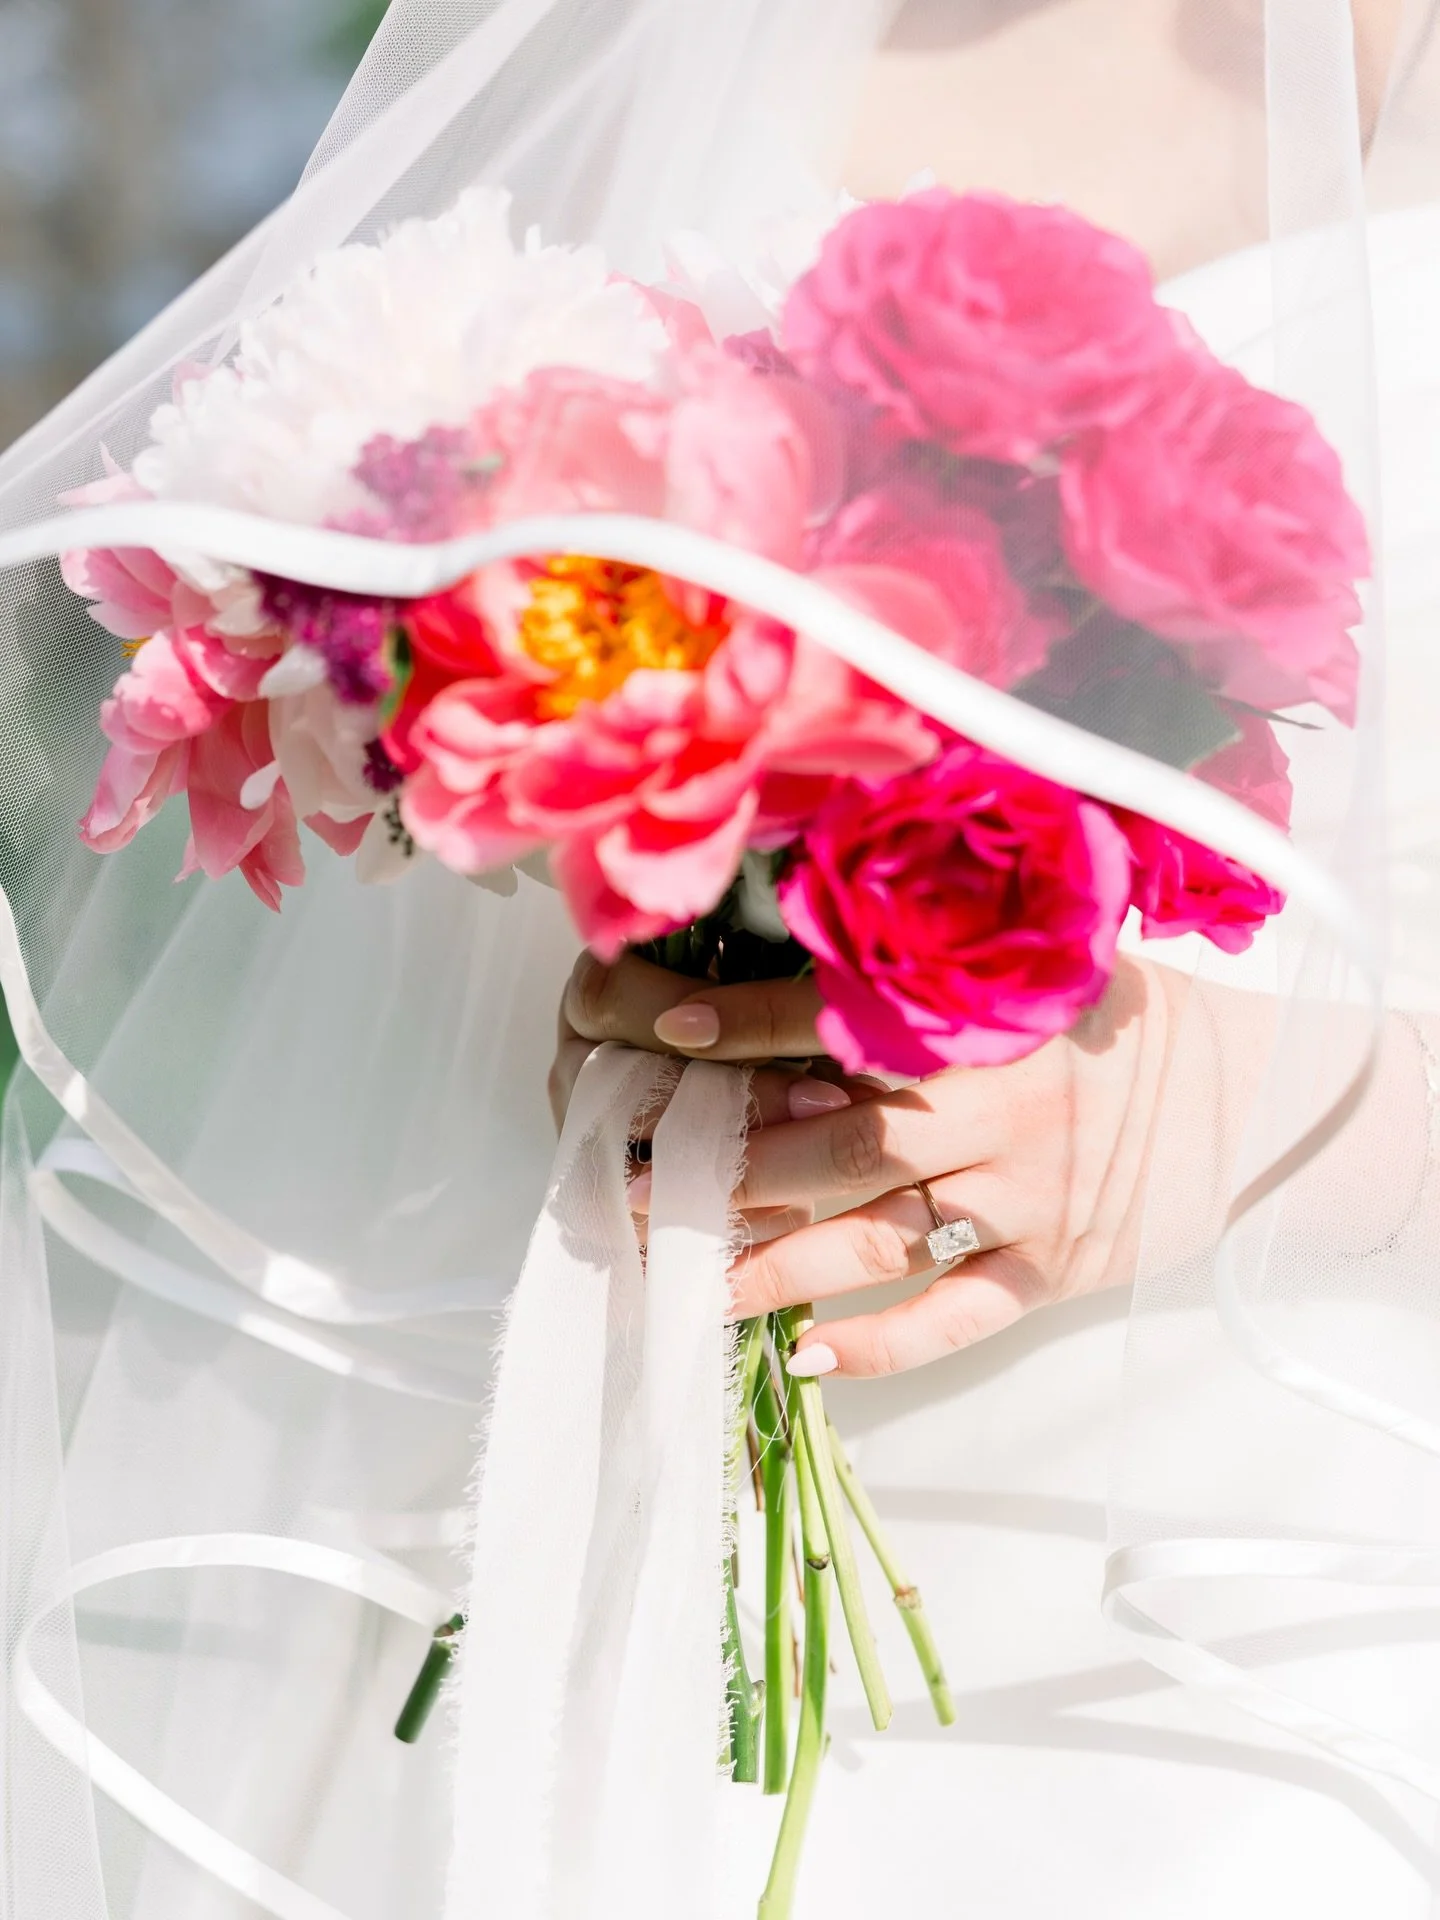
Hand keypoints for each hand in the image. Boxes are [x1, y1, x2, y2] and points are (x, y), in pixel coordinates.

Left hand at [551, 949, 1183, 1373]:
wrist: (1254, 1100)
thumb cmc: (1124, 1023)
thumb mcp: (1049, 966)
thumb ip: (943, 965)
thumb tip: (813, 942)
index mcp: (990, 1024)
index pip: (845, 1024)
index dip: (747, 1029)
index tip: (660, 1036)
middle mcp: (1002, 1112)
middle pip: (840, 1152)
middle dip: (728, 1175)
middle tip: (633, 1192)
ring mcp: (1028, 1200)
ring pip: (880, 1241)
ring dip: (776, 1269)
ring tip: (688, 1283)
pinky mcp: (1055, 1271)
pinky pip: (958, 1316)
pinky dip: (884, 1343)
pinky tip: (810, 1358)